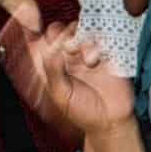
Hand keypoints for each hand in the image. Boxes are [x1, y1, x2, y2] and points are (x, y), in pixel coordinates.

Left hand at [2, 17, 133, 134]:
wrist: (110, 121)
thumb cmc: (83, 111)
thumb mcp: (60, 93)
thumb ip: (53, 70)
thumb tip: (48, 49)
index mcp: (55, 64)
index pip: (44, 41)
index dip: (41, 35)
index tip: (41, 33)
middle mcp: (70, 56)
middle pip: (61, 30)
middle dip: (61, 34)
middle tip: (66, 48)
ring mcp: (88, 52)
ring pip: (80, 29)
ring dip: (79, 38)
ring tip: (82, 58)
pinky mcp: (107, 54)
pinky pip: (100, 38)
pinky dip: (95, 45)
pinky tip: (94, 61)